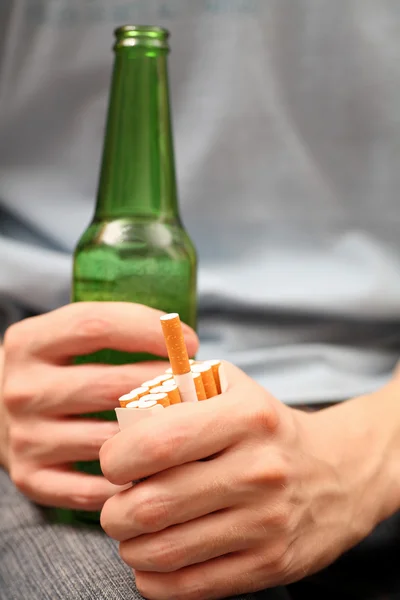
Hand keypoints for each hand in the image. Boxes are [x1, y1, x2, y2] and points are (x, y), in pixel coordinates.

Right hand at [2, 302, 197, 510]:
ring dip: (155, 437)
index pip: (95, 326)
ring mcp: (23, 437)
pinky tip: (159, 468)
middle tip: (199, 389)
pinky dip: (131, 481)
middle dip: (164, 386)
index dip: (150, 330)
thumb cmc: (64, 369)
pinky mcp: (30, 478)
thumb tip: (186, 343)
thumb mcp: (73, 338)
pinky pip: (93, 487)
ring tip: (188, 428)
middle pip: (108, 385)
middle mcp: (21, 389)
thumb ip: (119, 330)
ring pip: (106, 440)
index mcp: (30, 342)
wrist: (5, 411)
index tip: (189, 342)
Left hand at [100, 363, 376, 599]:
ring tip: (131, 532)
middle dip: (114, 511)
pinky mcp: (271, 563)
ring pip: (167, 550)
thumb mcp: (231, 386)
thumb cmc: (268, 426)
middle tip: (115, 505)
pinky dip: (155, 581)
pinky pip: (194, 586)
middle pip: (154, 504)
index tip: (114, 463)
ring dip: (130, 547)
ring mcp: (267, 521)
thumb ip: (176, 385)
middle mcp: (259, 469)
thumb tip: (123, 409)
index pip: (157, 443)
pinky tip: (149, 564)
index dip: (117, 458)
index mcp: (246, 417)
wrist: (339, 471)